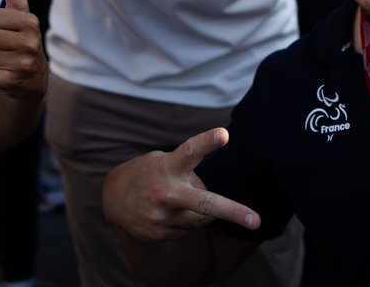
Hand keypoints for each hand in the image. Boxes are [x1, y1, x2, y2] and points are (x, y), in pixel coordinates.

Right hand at [103, 127, 259, 241]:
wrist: (113, 199)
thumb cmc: (148, 173)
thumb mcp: (162, 162)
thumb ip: (186, 174)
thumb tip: (211, 205)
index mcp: (167, 167)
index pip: (190, 151)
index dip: (207, 142)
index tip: (224, 134)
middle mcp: (165, 193)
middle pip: (203, 203)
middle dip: (233, 211)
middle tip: (256, 221)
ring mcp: (161, 217)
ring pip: (201, 219)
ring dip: (200, 211)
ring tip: (180, 199)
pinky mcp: (159, 234)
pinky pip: (188, 231)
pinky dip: (186, 222)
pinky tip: (170, 212)